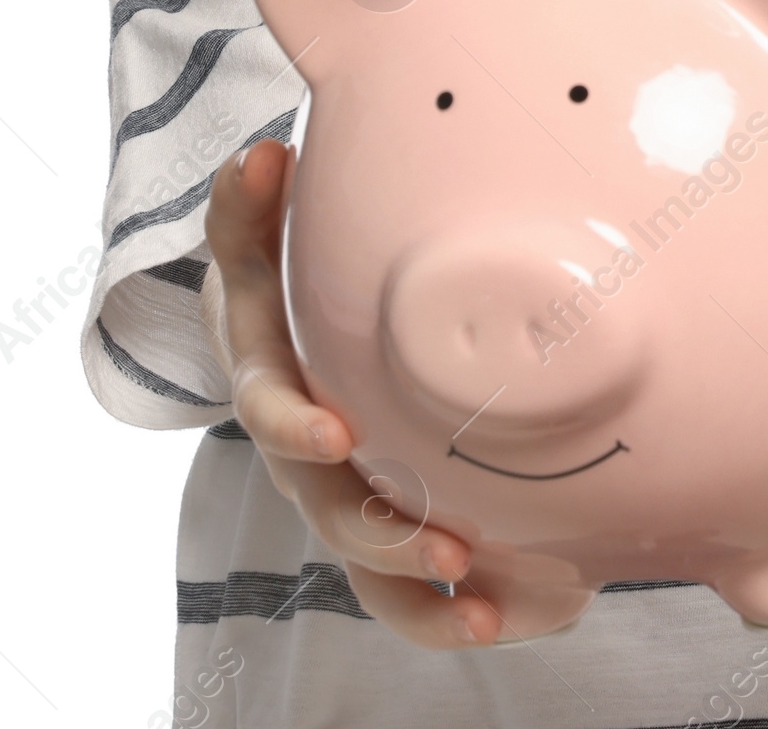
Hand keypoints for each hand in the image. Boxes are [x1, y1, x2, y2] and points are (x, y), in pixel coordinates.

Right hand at [201, 139, 502, 646]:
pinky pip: (407, 586)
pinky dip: (451, 610)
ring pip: (369, 567)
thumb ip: (246, 203)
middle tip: (446, 543)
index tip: (337, 435)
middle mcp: (304, 454)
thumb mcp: (252, 239)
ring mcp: (342, 494)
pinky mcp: (384, 520)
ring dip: (423, 590)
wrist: (283, 330)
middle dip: (383, 532)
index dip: (294, 427)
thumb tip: (260, 153)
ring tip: (485, 608)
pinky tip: (520, 613)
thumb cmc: (277, 279)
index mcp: (269, 381)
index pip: (266, 410)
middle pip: (328, 510)